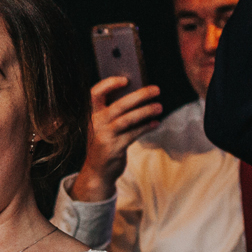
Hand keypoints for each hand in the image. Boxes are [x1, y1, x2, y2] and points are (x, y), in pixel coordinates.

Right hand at [71, 79, 160, 201]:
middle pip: (118, 105)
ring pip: (127, 119)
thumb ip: (115, 111)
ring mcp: (104, 136)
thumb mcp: (103, 125)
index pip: (95, 93)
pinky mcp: (114, 148)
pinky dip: (146, 127)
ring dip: (145, 111)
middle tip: (156, 89)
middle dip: (139, 95)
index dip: (109, 84)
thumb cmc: (104, 143)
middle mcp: (96, 123)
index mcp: (92, 114)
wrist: (97, 171)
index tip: (126, 79)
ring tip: (159, 107)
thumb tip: (140, 95)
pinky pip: (133, 134)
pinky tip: (156, 123)